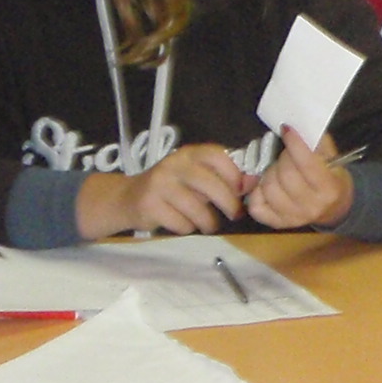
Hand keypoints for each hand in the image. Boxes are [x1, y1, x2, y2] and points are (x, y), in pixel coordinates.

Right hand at [76, 143, 249, 237]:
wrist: (128, 199)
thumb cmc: (172, 189)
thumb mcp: (196, 178)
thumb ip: (223, 179)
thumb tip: (253, 182)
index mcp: (188, 154)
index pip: (217, 156)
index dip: (233, 174)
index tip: (240, 190)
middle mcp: (173, 165)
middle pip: (210, 184)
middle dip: (228, 204)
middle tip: (234, 215)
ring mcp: (159, 184)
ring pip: (197, 209)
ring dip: (208, 222)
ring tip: (207, 225)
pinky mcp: (150, 205)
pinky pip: (181, 223)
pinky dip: (187, 228)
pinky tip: (182, 223)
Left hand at [244, 126, 352, 230]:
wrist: (335, 207)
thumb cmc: (331, 177)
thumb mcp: (331, 157)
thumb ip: (315, 142)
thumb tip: (294, 127)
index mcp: (328, 189)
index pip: (306, 163)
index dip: (294, 143)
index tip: (287, 129)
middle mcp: (312, 207)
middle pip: (285, 175)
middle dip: (283, 158)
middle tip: (286, 154)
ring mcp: (293, 218)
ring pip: (268, 189)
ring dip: (269, 174)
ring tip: (278, 170)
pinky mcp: (278, 223)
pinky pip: (256, 206)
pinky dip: (258, 192)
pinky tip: (267, 186)